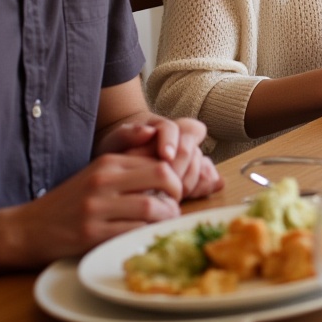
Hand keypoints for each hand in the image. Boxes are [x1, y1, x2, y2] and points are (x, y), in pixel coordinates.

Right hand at [10, 153, 185, 263]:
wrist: (25, 230)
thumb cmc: (68, 203)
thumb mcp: (95, 176)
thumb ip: (128, 170)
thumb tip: (169, 168)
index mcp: (107, 163)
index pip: (157, 160)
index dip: (174, 176)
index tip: (173, 190)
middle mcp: (103, 180)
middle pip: (162, 175)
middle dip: (177, 191)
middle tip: (174, 204)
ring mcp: (96, 207)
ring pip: (152, 206)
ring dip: (167, 216)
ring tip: (163, 222)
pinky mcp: (91, 234)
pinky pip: (134, 231)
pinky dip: (147, 233)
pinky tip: (145, 234)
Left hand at [95, 114, 222, 200]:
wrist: (120, 170)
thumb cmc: (117, 153)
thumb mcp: (114, 143)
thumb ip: (126, 135)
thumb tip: (148, 131)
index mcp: (162, 128)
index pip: (173, 129)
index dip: (172, 141)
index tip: (166, 156)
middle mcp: (180, 139)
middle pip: (189, 148)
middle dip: (181, 166)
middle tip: (166, 182)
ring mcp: (189, 156)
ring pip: (201, 163)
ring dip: (191, 179)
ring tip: (176, 194)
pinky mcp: (194, 172)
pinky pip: (208, 177)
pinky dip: (204, 185)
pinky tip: (196, 194)